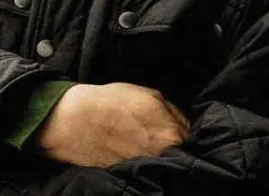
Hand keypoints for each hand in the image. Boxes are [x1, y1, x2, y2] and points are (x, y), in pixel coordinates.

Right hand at [35, 82, 189, 166]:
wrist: (77, 121)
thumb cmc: (110, 102)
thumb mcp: (147, 94)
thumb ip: (171, 110)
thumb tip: (183, 123)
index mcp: (171, 131)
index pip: (191, 136)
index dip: (182, 131)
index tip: (174, 128)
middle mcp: (164, 153)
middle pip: (180, 151)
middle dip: (174, 144)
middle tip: (157, 135)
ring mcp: (149, 166)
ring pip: (165, 161)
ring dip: (160, 154)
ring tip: (142, 142)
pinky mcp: (134, 174)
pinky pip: (149, 169)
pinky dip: (145, 161)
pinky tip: (133, 151)